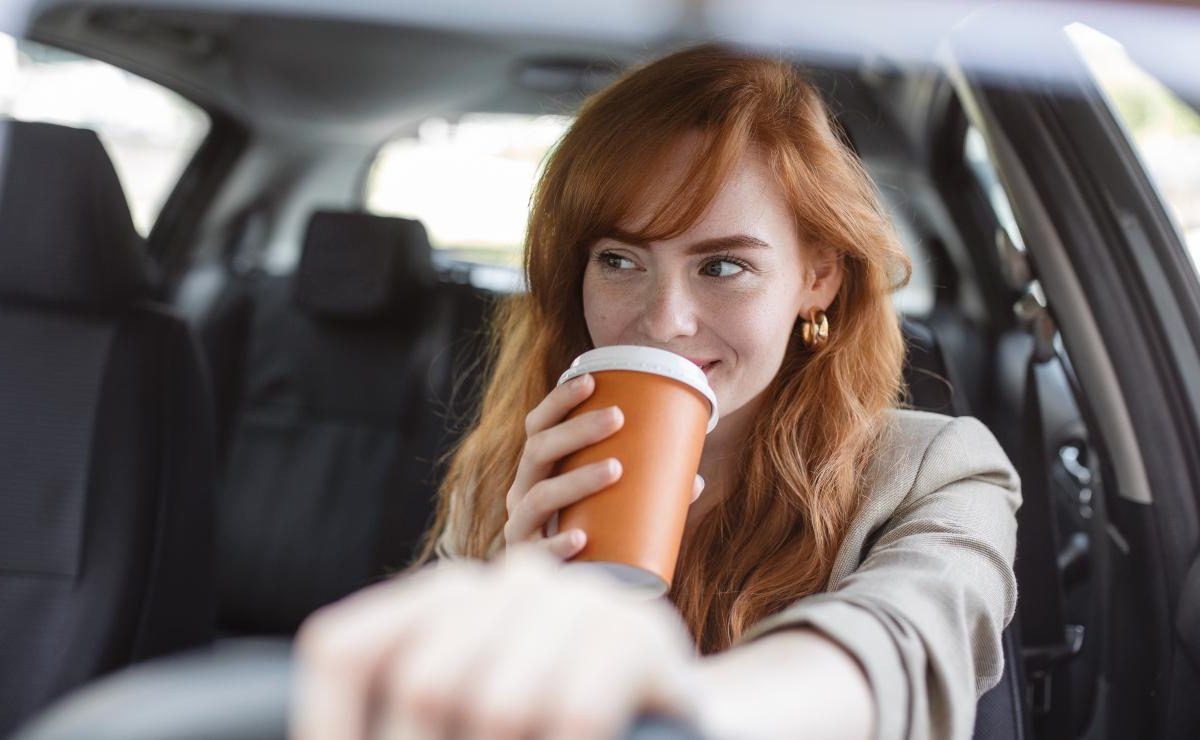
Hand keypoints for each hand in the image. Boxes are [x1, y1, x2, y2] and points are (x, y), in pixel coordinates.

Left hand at [293, 547, 699, 739]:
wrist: (672, 726)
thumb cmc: (547, 732)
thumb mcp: (464, 715)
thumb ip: (409, 710)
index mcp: (446, 596)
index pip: (342, 646)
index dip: (328, 724)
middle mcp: (508, 579)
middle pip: (422, 682)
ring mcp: (580, 600)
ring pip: (496, 705)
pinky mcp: (640, 637)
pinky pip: (572, 715)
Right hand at [504, 373, 705, 560]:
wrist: (562, 594)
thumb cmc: (588, 538)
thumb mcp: (608, 508)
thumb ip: (645, 493)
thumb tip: (693, 478)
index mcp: (537, 472)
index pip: (538, 426)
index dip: (558, 400)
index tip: (591, 380)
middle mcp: (521, 494)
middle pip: (538, 450)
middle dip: (576, 430)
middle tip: (618, 418)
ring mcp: (520, 528)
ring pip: (540, 496)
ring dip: (577, 479)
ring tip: (617, 468)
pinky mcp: (527, 564)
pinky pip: (538, 552)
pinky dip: (558, 544)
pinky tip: (580, 538)